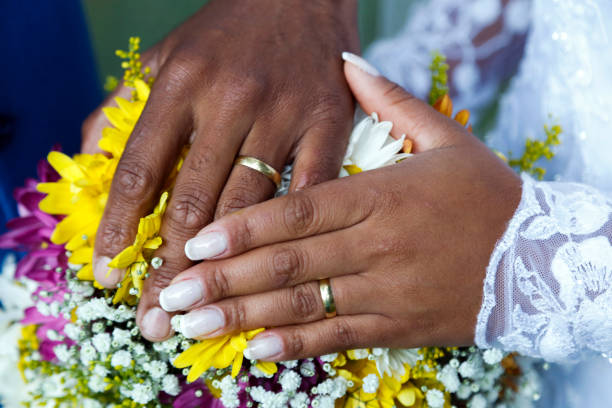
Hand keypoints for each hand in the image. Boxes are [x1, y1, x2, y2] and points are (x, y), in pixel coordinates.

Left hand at [84, 0, 358, 339]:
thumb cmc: (229, 29)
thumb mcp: (167, 53)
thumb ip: (124, 104)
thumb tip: (88, 156)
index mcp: (183, 81)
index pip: (141, 169)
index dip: (119, 228)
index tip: (107, 274)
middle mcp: (231, 100)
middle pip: (192, 202)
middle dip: (169, 268)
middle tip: (154, 317)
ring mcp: (285, 115)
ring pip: (247, 208)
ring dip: (222, 268)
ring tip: (201, 313)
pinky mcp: (329, 126)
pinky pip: (307, 194)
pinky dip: (286, 238)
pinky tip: (270, 278)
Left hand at [157, 55, 521, 359]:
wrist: (543, 257)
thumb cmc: (485, 194)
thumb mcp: (445, 137)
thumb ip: (389, 100)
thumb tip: (346, 62)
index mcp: (383, 195)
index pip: (300, 212)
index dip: (243, 229)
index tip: (195, 242)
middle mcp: (380, 245)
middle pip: (290, 263)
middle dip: (224, 280)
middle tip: (170, 293)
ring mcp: (389, 290)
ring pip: (307, 305)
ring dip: (244, 317)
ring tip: (193, 326)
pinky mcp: (400, 326)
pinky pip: (341, 337)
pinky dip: (296, 346)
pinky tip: (254, 350)